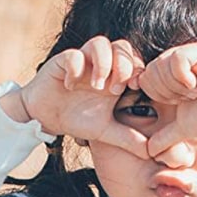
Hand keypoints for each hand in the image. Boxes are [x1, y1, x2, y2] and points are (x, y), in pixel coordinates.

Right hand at [20, 36, 147, 157]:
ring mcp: (82, 61)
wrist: (45, 118)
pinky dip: (75, 68)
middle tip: (115, 90)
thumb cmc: (77, 120)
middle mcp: (100, 66)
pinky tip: (70, 86)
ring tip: (96, 86)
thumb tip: (151, 153)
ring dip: (102, 64)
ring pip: (100, 43)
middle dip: (123, 66)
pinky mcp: (62, 61)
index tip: (135, 88)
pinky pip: (73, 55)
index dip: (139, 70)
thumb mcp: (106, 132)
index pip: (136, 61)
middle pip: (122, 47)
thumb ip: (128, 139)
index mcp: (115, 78)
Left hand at [137, 43, 196, 156]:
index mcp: (171, 72)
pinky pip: (178, 59)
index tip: (177, 102)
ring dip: (175, 87)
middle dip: (165, 92)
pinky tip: (196, 87)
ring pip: (162, 65)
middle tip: (186, 98)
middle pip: (150, 71)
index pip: (144, 78)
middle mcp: (179, 59)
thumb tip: (149, 152)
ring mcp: (190, 53)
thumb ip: (163, 137)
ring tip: (193, 93)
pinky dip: (183, 78)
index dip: (156, 95)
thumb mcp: (181, 128)